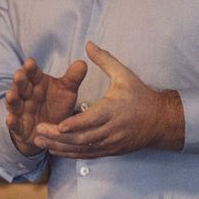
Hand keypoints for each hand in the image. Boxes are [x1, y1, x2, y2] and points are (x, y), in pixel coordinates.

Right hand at [5, 55, 86, 155]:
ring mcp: (21, 110)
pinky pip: (15, 124)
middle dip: (20, 81)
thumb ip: (73, 78)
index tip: (30, 62)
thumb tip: (82, 63)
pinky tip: (10, 119)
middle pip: (22, 86)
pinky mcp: (19, 127)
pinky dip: (12, 122)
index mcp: (37, 83)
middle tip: (19, 74)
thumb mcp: (67, 92)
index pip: (33, 73)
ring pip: (15, 103)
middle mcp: (27, 95)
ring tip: (10, 94)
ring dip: (12, 99)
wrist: (49, 131)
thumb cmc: (56, 106)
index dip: (31, 68)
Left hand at [33, 42, 182, 158]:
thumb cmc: (140, 96)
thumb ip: (104, 60)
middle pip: (83, 137)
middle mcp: (111, 129)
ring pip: (83, 148)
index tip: (59, 124)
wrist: (160, 121)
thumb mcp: (124, 75)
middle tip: (38, 131)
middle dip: (59, 137)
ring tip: (40, 142)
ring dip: (61, 147)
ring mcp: (110, 143)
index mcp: (113, 110)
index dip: (75, 124)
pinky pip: (87, 155)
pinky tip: (55, 150)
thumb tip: (88, 44)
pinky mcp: (110, 151)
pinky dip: (70, 154)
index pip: (92, 120)